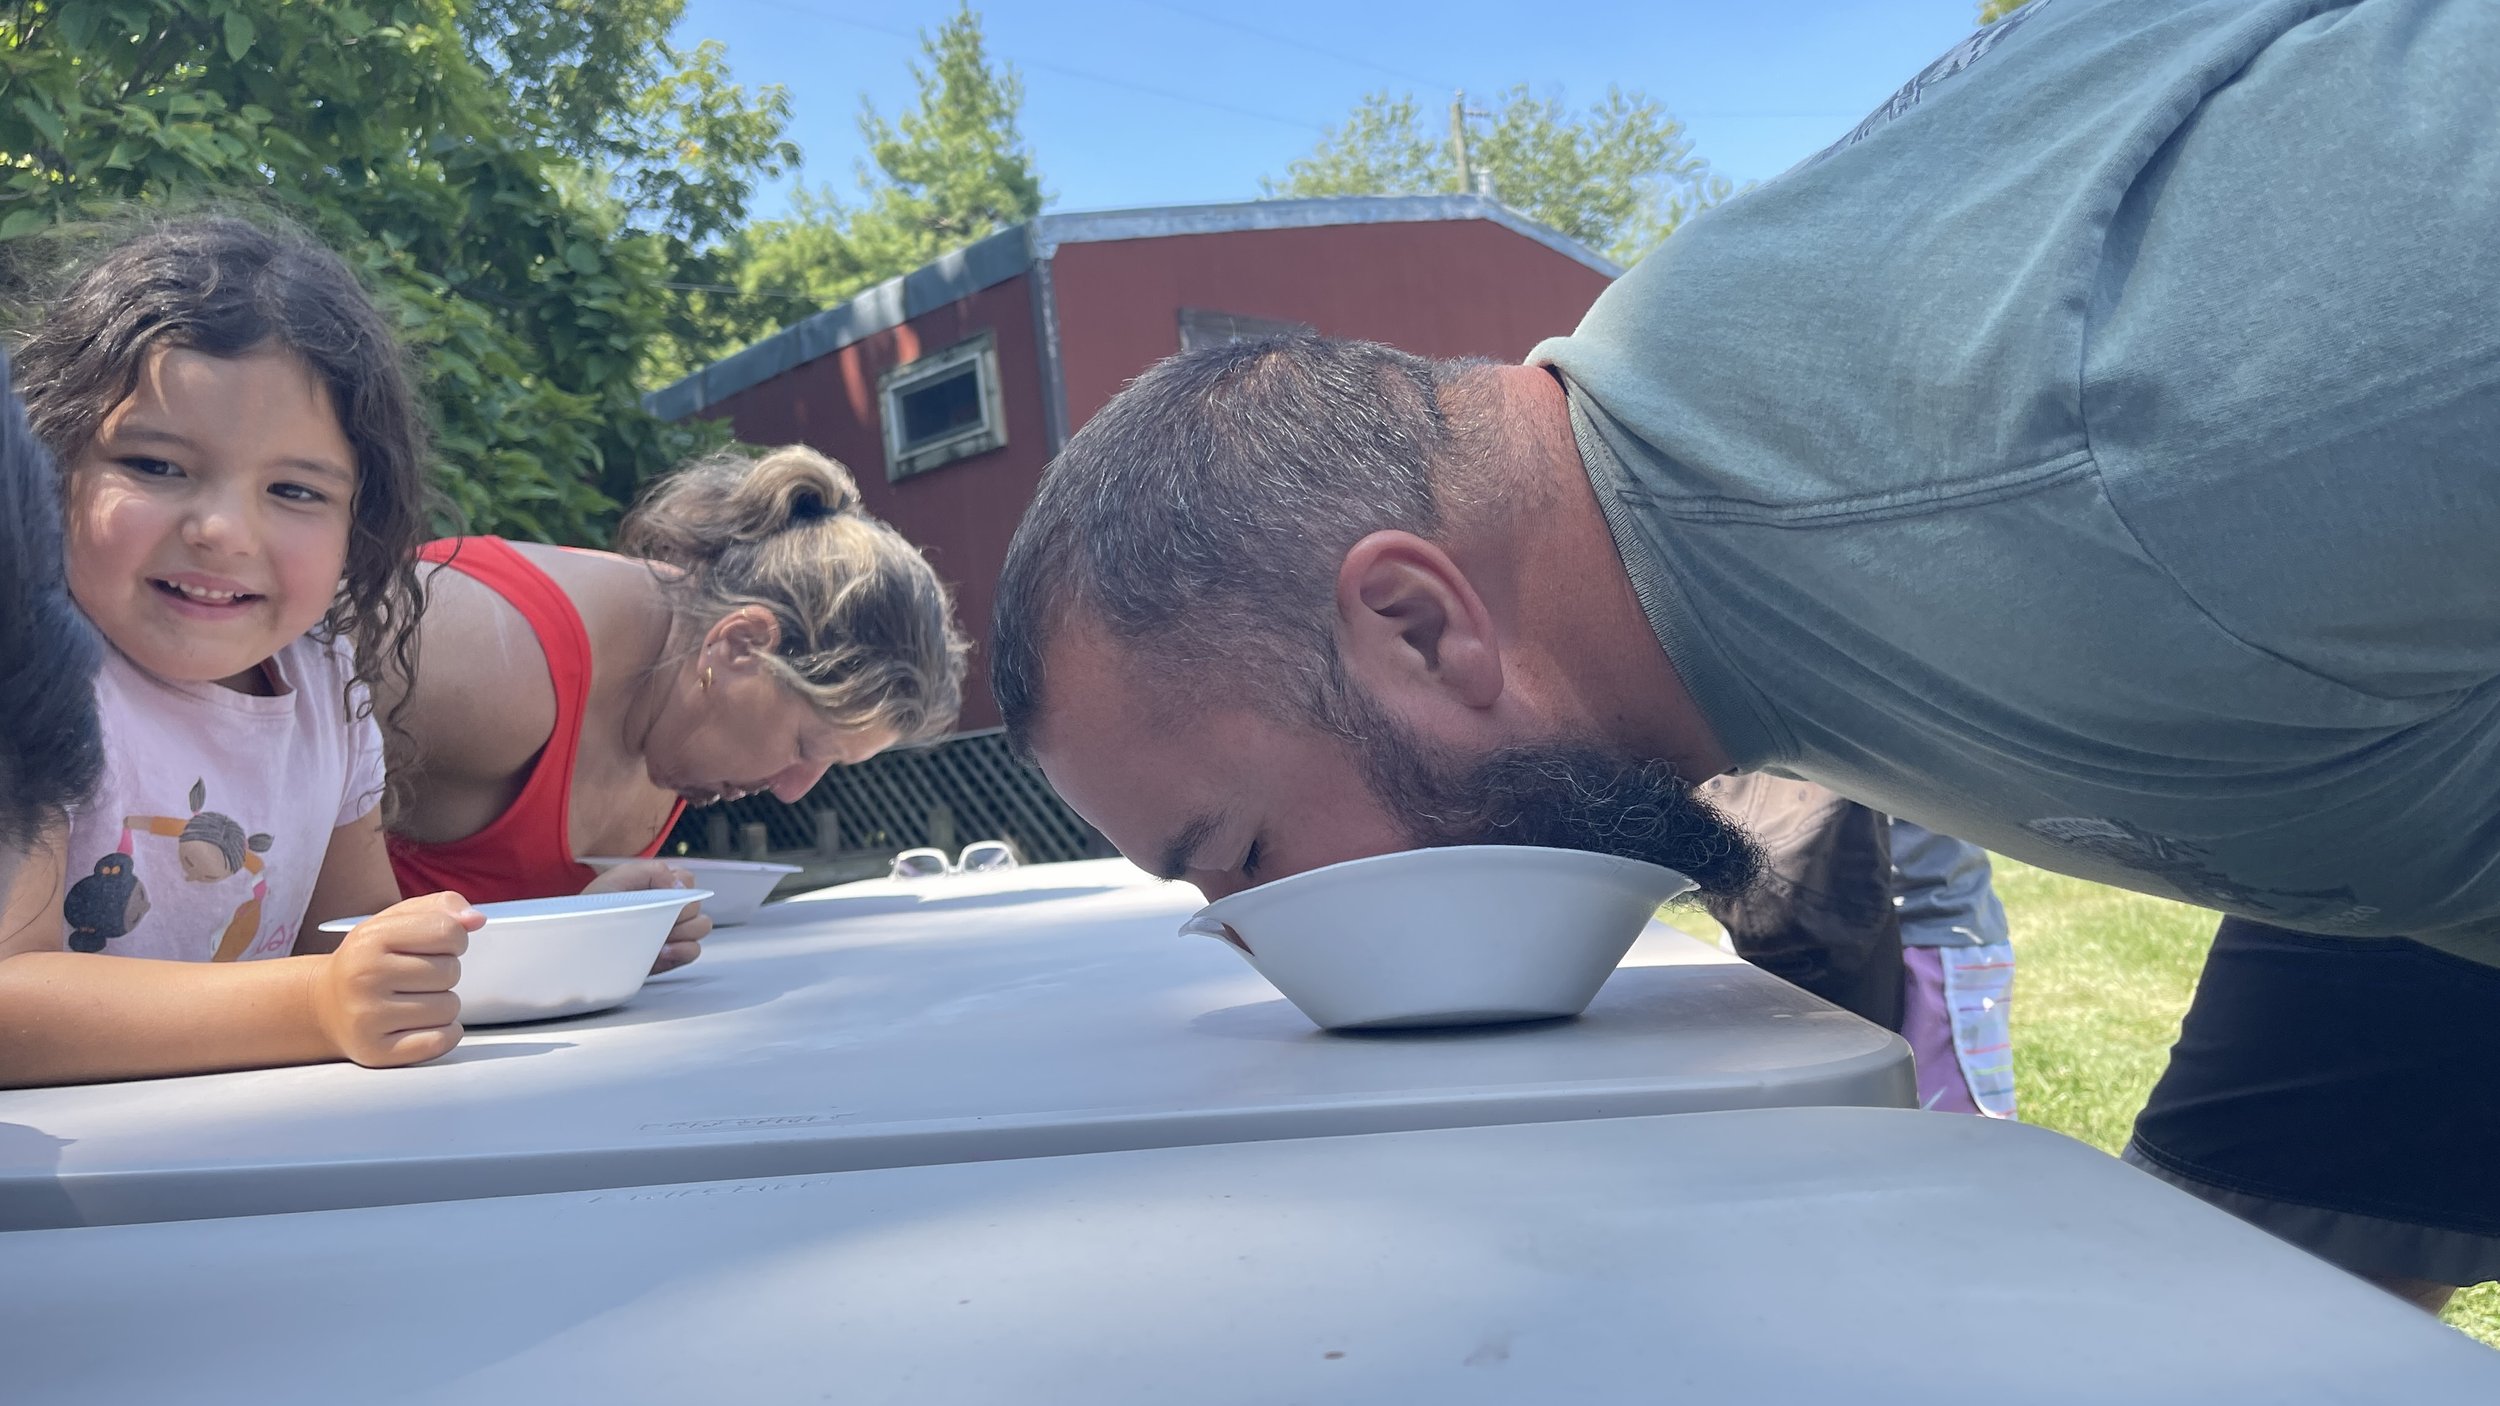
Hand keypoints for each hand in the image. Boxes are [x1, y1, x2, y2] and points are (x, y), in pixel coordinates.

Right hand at [312, 891, 478, 1067]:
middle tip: (417, 977)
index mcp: (371, 938)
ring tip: (412, 1000)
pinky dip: (444, 1034)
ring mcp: (367, 1017)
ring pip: (449, 1008)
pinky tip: (421, 1025)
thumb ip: (440, 907)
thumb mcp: (394, 921)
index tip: (439, 945)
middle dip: (444, 973)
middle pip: (450, 972)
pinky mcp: (375, 1051)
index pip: (447, 931)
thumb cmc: (370, 959)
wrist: (324, 1005)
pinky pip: (439, 1042)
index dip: (455, 938)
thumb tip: (476, 919)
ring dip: (442, 1004)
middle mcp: (364, 976)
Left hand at [583, 860, 711, 973]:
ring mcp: (673, 932)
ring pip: (701, 927)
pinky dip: (681, 951)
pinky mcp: (672, 955)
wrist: (580, 942)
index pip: (687, 880)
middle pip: (697, 905)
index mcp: (660, 885)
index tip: (660, 896)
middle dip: (680, 912)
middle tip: (656, 918)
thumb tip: (679, 885)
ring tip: (658, 937)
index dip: (678, 888)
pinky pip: (694, 951)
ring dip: (683, 932)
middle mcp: (670, 907)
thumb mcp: (616, 880)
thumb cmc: (595, 907)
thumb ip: (650, 871)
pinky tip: (662, 951)